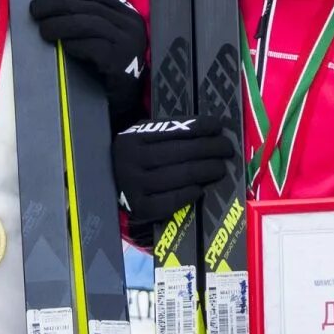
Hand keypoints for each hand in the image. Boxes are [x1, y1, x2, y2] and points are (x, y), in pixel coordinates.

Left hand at [31, 0, 146, 120]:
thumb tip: (53, 2)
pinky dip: (75, 44)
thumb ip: (87, 19)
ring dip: (61, 24)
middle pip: (89, 7)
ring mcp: (129, 43)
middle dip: (58, 5)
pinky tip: (62, 45)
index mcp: (126, 14)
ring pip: (89, 24)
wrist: (124, 103)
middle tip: (35, 9)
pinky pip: (93, 47)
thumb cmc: (107, 69)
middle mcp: (131, 24)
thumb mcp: (101, 37)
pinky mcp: (121, 63)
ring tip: (43, 30)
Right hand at [111, 116, 233, 225]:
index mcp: (133, 137)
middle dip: (210, 149)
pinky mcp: (139, 207)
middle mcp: (131, 159)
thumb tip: (209, 129)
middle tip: (227, 149)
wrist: (107, 185)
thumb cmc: (135, 158)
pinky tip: (200, 189)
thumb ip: (167, 132)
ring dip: (205, 171)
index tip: (218, 126)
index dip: (200, 127)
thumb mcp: (142, 137)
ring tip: (220, 168)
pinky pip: (170, 202)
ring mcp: (134, 185)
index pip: (173, 129)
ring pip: (179, 176)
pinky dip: (188, 194)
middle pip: (180, 153)